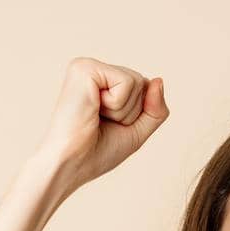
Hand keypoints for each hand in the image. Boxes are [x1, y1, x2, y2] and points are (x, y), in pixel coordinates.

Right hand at [36, 57, 168, 190]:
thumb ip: (155, 109)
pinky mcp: (84, 68)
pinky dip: (117, 104)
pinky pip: (126, 82)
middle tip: (101, 123)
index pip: (145, 89)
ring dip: (124, 111)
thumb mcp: (137, 131)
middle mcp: (94, 71)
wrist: (70, 164)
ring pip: (138, 81)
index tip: (110, 126)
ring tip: (96, 117)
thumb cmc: (96, 152)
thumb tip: (159, 80)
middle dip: (132, 112)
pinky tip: (92, 109)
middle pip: (143, 83)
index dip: (137, 115)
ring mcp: (88, 66)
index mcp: (103, 84)